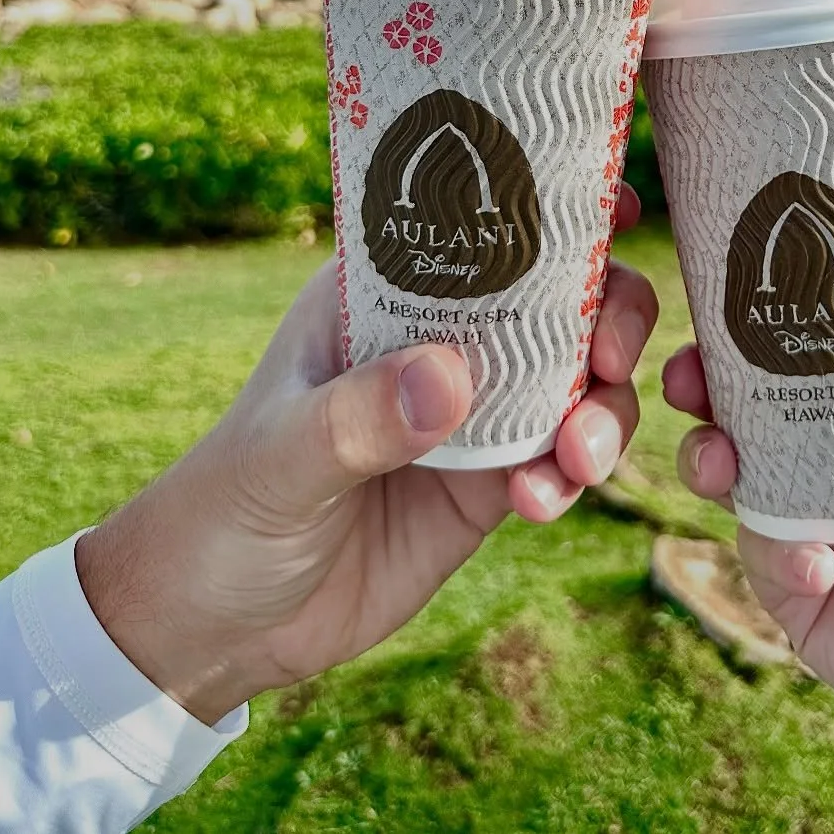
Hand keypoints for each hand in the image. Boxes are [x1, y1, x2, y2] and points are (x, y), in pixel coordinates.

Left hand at [77, 186, 656, 727]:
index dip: (551, 203)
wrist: (217, 629)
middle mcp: (440, 338)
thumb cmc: (224, 510)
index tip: (617, 205)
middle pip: (558, 296)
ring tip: (581, 458)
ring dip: (604, 408)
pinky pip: (563, 459)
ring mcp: (473, 410)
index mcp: (383, 293)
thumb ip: (360, 416)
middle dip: (607, 316)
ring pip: (578, 378)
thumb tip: (450, 376)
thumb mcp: (279, 456)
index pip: (473, 223)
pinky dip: (573, 474)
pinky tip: (540, 503)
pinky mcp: (491, 481)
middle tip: (609, 361)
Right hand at [665, 187, 833, 833]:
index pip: (802, 343)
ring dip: (712, 455)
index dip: (754, 312)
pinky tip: (817, 567)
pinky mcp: (794, 590)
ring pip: (730, 467)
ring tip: (723, 461)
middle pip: (746, 400)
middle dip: (705, 383)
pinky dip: (775, 550)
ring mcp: (810, 522)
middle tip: (687, 375)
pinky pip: (755, 550)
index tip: (718, 276)